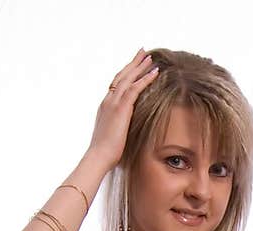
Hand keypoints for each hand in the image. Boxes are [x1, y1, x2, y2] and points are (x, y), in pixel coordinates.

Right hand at [87, 48, 160, 170]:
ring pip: (128, 78)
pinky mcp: (121, 108)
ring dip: (140, 66)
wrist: (99, 156)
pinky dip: (145, 79)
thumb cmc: (106, 153)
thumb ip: (120, 128)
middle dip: (133, 63)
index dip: (126, 73)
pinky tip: (154, 73)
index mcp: (106, 106)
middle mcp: (108, 100)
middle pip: (122, 75)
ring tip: (150, 57)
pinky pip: (135, 88)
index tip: (133, 65)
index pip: (116, 84)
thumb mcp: (113, 135)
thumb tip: (128, 132)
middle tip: (143, 52)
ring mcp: (114, 102)